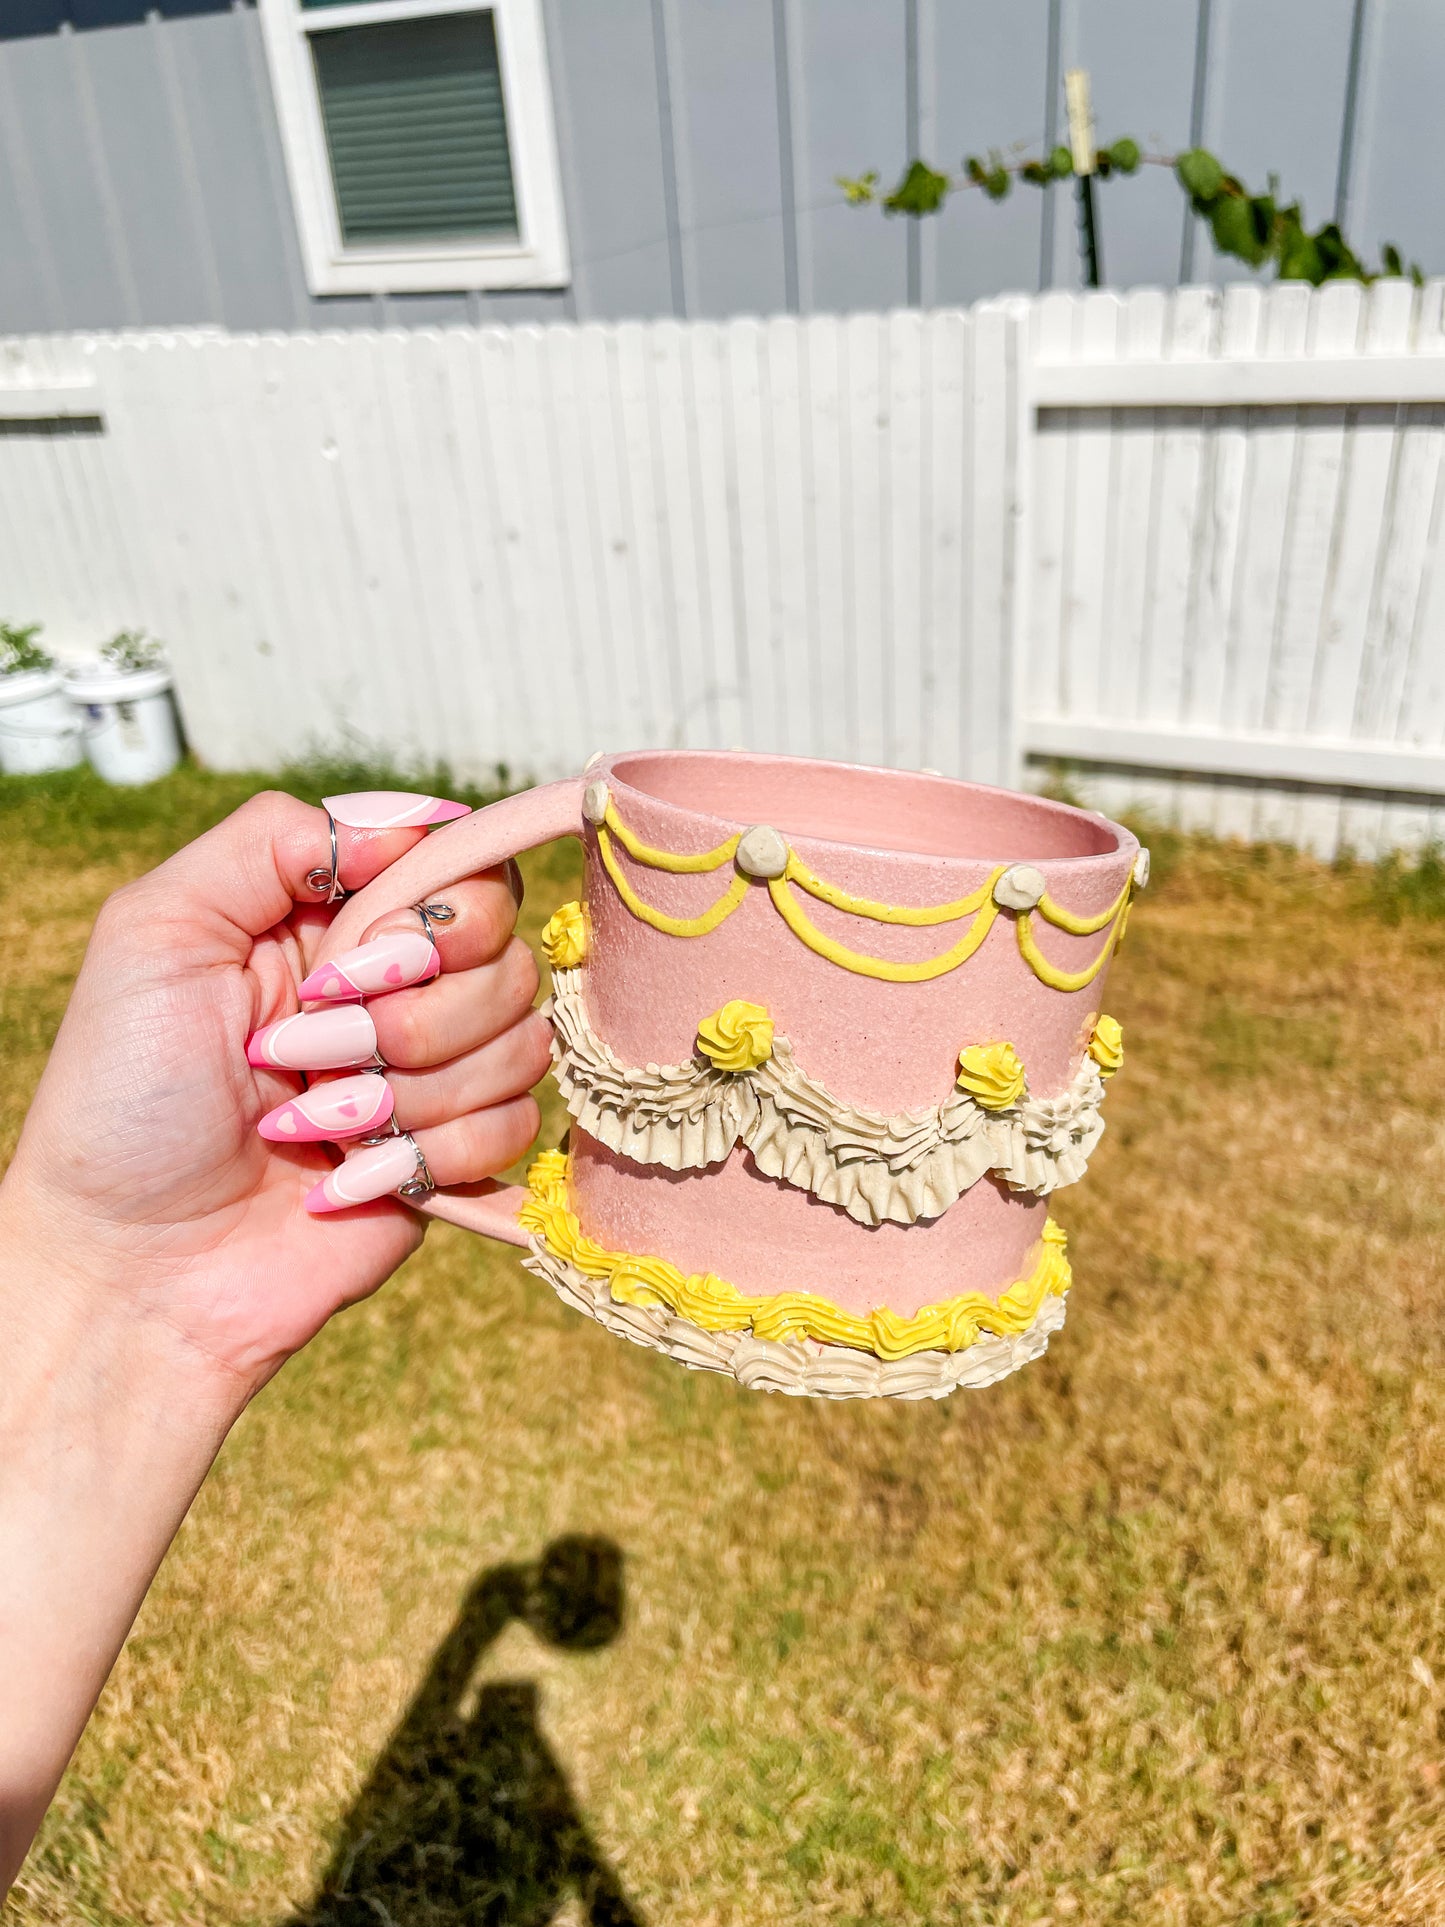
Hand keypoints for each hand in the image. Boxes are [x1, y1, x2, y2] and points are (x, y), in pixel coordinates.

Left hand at [0, 787, 549, 1400]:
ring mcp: (431, 1078)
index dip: (442, 909)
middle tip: (301, 1051)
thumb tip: (414, 820)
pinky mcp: (454, 1161)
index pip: (466, 872)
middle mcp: (398, 991)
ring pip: (520, 1044)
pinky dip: (427, 1155)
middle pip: (508, 957)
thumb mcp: (159, 929)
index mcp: (336, 923)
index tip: (362, 952)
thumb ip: (273, 840)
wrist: (133, 1268)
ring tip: (310, 1124)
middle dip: (408, 1013)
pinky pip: (513, 1131)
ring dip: (407, 1091)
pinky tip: (346, 1178)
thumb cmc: (124, 1099)